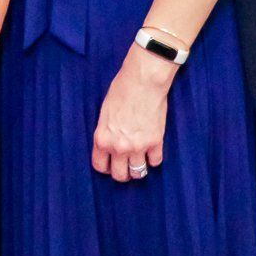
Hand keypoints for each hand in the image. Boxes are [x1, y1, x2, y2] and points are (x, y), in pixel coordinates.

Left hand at [92, 46, 174, 181]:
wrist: (143, 80)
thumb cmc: (121, 90)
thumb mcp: (104, 113)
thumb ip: (106, 132)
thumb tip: (109, 145)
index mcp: (102, 139)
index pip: (100, 166)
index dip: (106, 167)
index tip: (111, 165)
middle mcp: (119, 147)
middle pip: (120, 175)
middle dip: (123, 173)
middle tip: (126, 166)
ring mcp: (138, 146)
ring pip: (138, 173)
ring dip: (139, 168)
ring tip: (140, 160)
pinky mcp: (155, 142)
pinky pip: (155, 161)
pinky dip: (154, 158)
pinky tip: (152, 150)